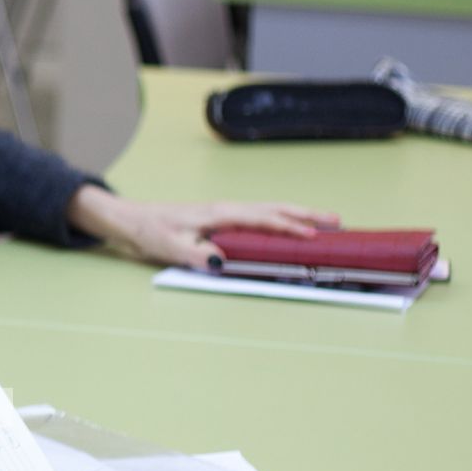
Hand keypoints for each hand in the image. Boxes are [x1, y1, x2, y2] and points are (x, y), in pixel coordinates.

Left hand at [67, 185, 338, 268]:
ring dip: (299, 215)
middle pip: (275, 209)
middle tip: (338, 222)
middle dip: (307, 214)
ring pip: (271, 211)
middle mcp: (227, 209)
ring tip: (327, 223)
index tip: (313, 235)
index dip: (289, 227)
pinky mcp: (223, 220)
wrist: (133, 220)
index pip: (262, 219)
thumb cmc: (151, 231)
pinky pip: (260, 218)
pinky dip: (282, 220)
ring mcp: (226, 213)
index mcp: (219, 213)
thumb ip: (195, 254)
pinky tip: (293, 228)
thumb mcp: (169, 246)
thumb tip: (221, 261)